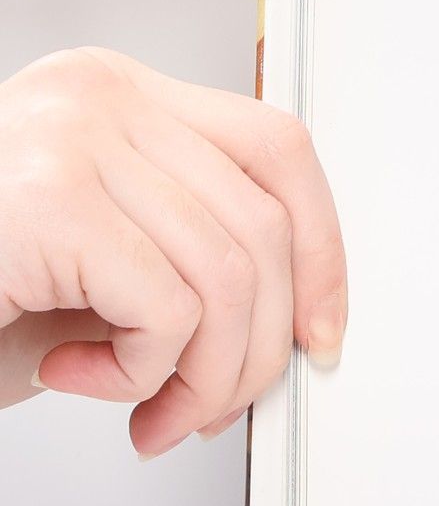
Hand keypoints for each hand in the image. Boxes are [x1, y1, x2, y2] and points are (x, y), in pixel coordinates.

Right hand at [0, 48, 346, 457]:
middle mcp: (94, 96)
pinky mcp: (47, 202)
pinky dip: (145, 375)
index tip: (322, 331)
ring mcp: (68, 139)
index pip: (276, 149)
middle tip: (205, 408)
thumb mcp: (108, 263)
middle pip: (264, 225)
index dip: (323, 250)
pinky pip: (171, 310)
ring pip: (230, 278)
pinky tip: (75, 378)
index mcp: (116, 96)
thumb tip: (305, 319)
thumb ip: (193, 256)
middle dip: (257, 347)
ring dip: (201, 377)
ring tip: (145, 409)